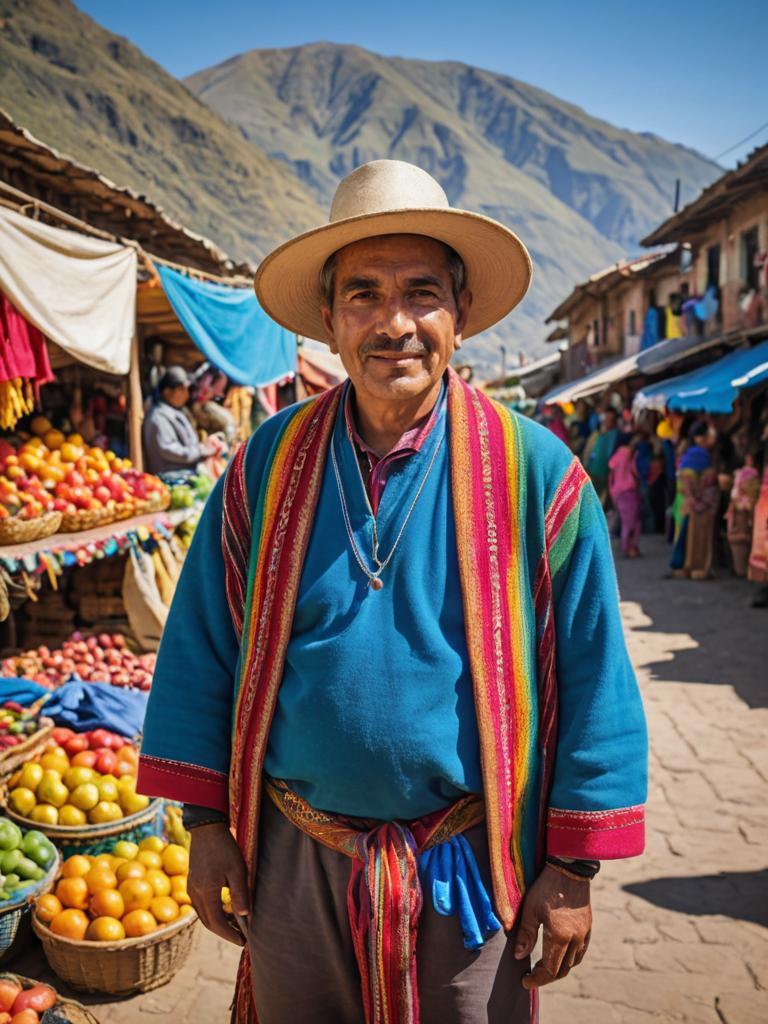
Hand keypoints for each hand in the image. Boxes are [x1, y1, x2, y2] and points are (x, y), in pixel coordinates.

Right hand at [188, 822, 249, 945]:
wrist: (206, 828)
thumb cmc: (224, 847)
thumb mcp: (237, 869)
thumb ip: (240, 893)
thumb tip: (244, 916)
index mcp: (207, 891)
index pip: (217, 923)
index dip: (230, 935)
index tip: (243, 941)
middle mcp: (195, 893)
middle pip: (208, 922)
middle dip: (224, 932)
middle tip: (240, 937)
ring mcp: (191, 887)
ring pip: (203, 915)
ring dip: (218, 923)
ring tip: (235, 925)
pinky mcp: (191, 882)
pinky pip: (200, 905)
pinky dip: (212, 912)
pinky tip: (224, 909)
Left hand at [514, 864, 591, 988]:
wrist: (570, 869)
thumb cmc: (546, 887)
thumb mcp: (530, 909)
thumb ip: (526, 935)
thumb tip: (519, 956)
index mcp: (560, 938)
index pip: (549, 970)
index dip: (537, 979)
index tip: (525, 982)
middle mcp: (575, 940)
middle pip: (562, 970)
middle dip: (546, 976)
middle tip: (531, 975)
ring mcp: (584, 934)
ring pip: (573, 963)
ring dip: (558, 969)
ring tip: (543, 965)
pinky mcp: (588, 927)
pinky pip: (580, 952)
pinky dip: (569, 959)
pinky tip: (559, 953)